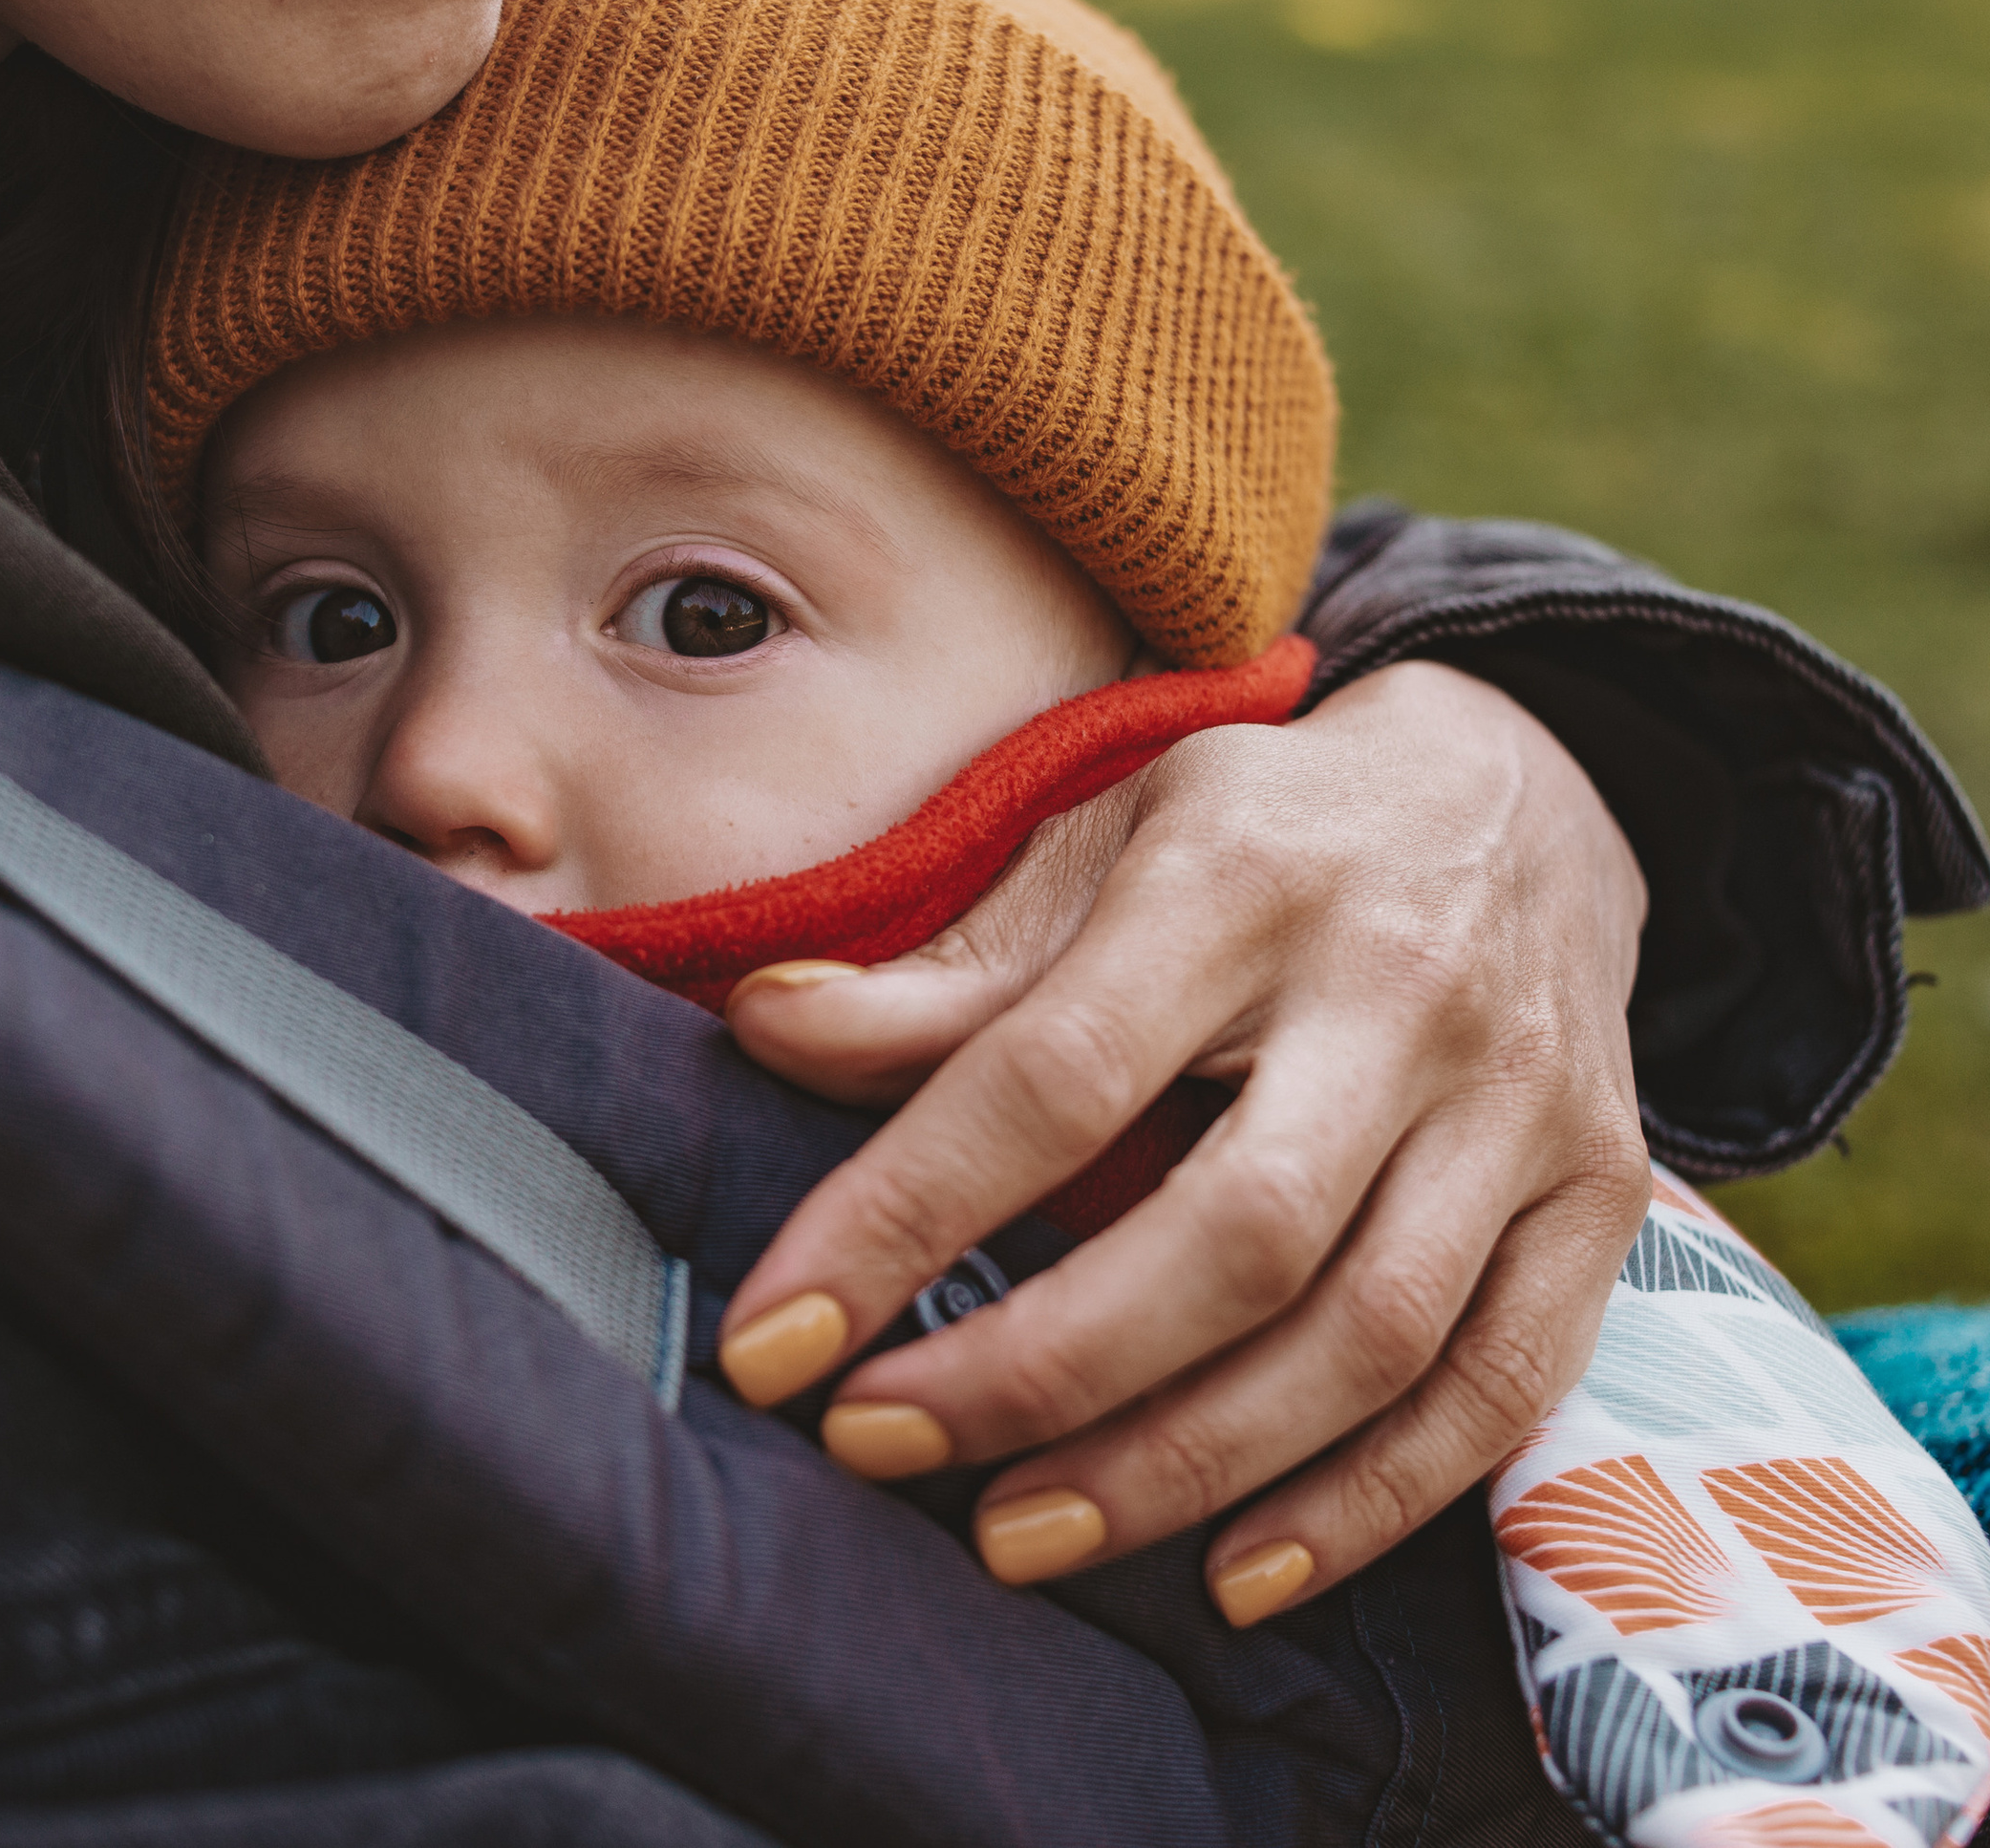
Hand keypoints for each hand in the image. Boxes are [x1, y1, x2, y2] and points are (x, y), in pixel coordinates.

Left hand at [715, 659, 1650, 1618]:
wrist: (1519, 788)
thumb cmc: (1258, 829)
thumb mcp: (1099, 842)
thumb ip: (949, 968)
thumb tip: (760, 1034)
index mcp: (1237, 874)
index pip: (1054, 1073)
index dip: (899, 1217)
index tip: (773, 1341)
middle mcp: (1397, 987)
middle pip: (1231, 1233)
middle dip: (1041, 1373)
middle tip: (880, 1448)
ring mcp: (1520, 1098)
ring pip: (1371, 1334)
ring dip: (1187, 1466)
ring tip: (1019, 1536)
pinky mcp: (1601, 1189)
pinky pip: (1505, 1382)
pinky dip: (1373, 1502)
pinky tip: (1238, 1574)